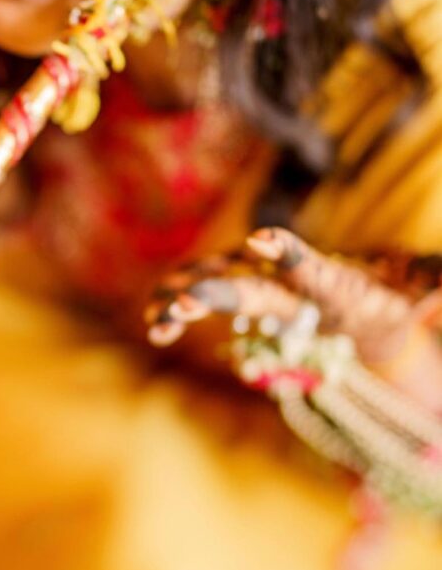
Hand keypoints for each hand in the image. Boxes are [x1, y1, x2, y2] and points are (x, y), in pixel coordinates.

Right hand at [144, 227, 440, 362]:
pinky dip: (179, 309)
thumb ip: (433, 284)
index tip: (260, 242)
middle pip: (248, 283)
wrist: (367, 299)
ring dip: (184, 300)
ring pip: (215, 286)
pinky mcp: (244, 297)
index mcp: (333, 282)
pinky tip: (155, 326)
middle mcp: (287, 277)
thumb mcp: (419, 296)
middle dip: (214, 292)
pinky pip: (204, 299)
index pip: (312, 265)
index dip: (288, 253)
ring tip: (157, 321)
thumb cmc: (393, 302)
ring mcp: (261, 283)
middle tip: (182, 304)